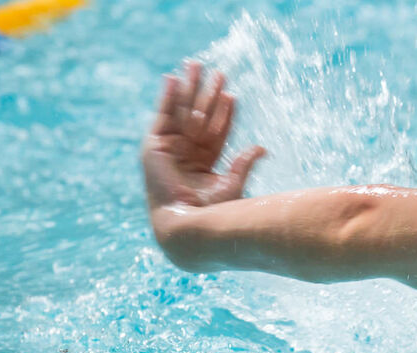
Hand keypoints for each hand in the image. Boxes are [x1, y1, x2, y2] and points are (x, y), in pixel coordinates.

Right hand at [143, 61, 265, 211]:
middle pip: (199, 116)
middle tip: (217, 71)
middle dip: (207, 93)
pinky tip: (173, 78)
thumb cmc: (210, 213)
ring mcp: (169, 148)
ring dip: (189, 88)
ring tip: (196, 65)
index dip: (224, 112)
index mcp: (203, 163)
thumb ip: (243, 163)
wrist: (186, 223)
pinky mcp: (154, 146)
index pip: (217, 130)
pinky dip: (167, 97)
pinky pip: (162, 116)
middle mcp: (185, 153)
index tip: (231, 93)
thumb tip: (262, 148)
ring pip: (182, 112)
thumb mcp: (232, 184)